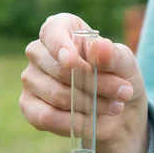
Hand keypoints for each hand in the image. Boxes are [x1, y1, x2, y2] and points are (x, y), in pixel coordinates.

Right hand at [19, 13, 148, 152]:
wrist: (116, 109)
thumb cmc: (117, 76)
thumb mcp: (125, 64)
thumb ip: (114, 55)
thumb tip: (99, 47)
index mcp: (60, 29)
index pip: (52, 32)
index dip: (60, 46)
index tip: (71, 61)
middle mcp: (39, 52)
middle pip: (61, 70)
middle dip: (97, 85)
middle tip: (123, 92)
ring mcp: (31, 79)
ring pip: (57, 95)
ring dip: (90, 105)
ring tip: (114, 107)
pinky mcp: (28, 106)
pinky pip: (46, 117)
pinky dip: (72, 123)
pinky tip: (90, 122)